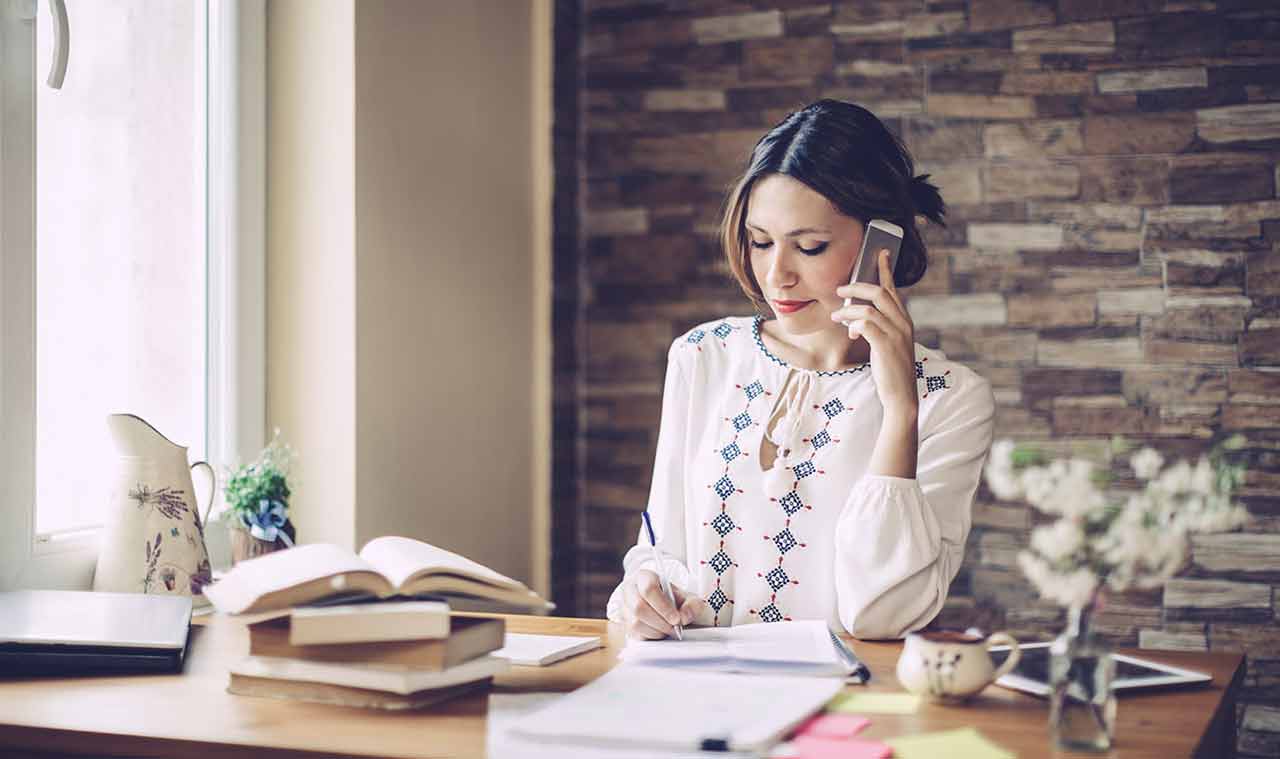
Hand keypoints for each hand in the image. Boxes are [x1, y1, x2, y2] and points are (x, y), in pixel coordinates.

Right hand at [621, 569, 705, 639]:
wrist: (665, 605)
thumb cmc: (674, 599)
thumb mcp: (687, 597)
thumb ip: (692, 605)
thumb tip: (684, 617)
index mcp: (643, 577)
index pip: (648, 589)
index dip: (663, 606)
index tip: (676, 618)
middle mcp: (629, 590)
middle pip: (639, 607)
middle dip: (661, 621)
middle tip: (674, 627)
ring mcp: (624, 607)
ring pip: (635, 623)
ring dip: (656, 630)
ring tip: (668, 628)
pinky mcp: (624, 623)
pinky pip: (634, 634)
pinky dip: (650, 636)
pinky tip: (660, 631)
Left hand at [832, 249, 918, 415]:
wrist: (901, 396)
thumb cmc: (890, 370)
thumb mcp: (886, 344)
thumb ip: (876, 327)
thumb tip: (855, 319)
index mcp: (904, 320)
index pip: (894, 289)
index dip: (885, 269)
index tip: (880, 252)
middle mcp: (903, 323)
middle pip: (879, 292)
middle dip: (856, 287)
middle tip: (839, 290)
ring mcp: (896, 334)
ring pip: (869, 308)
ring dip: (848, 310)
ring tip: (836, 316)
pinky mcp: (887, 346)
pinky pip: (866, 325)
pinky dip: (853, 324)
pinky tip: (848, 331)